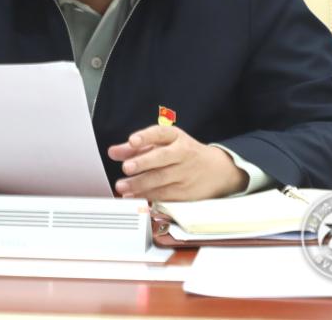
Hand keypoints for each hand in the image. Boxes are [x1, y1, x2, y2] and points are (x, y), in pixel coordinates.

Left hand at [108, 125, 246, 200]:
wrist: (217, 171)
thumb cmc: (184, 154)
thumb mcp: (164, 144)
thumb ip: (137, 147)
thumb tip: (114, 152)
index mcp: (176, 137)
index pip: (160, 133)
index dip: (145, 137)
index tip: (133, 140)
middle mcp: (182, 153)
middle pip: (162, 158)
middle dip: (143, 162)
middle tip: (126, 167)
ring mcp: (185, 174)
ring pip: (161, 179)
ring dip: (140, 184)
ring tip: (122, 186)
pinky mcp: (186, 193)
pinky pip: (165, 195)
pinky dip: (147, 197)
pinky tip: (134, 197)